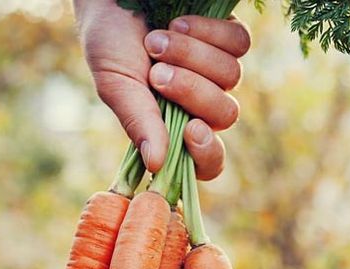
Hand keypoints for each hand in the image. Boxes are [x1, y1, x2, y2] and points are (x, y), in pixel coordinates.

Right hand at [74, 0, 249, 179]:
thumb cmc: (110, 43)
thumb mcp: (117, 87)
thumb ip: (138, 123)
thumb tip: (155, 165)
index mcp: (175, 128)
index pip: (208, 162)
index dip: (207, 154)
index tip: (191, 132)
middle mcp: (201, 104)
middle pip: (224, 115)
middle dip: (192, 92)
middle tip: (156, 74)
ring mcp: (217, 71)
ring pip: (231, 77)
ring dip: (192, 57)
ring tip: (156, 42)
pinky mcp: (227, 37)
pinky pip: (238, 43)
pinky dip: (208, 32)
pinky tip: (178, 23)